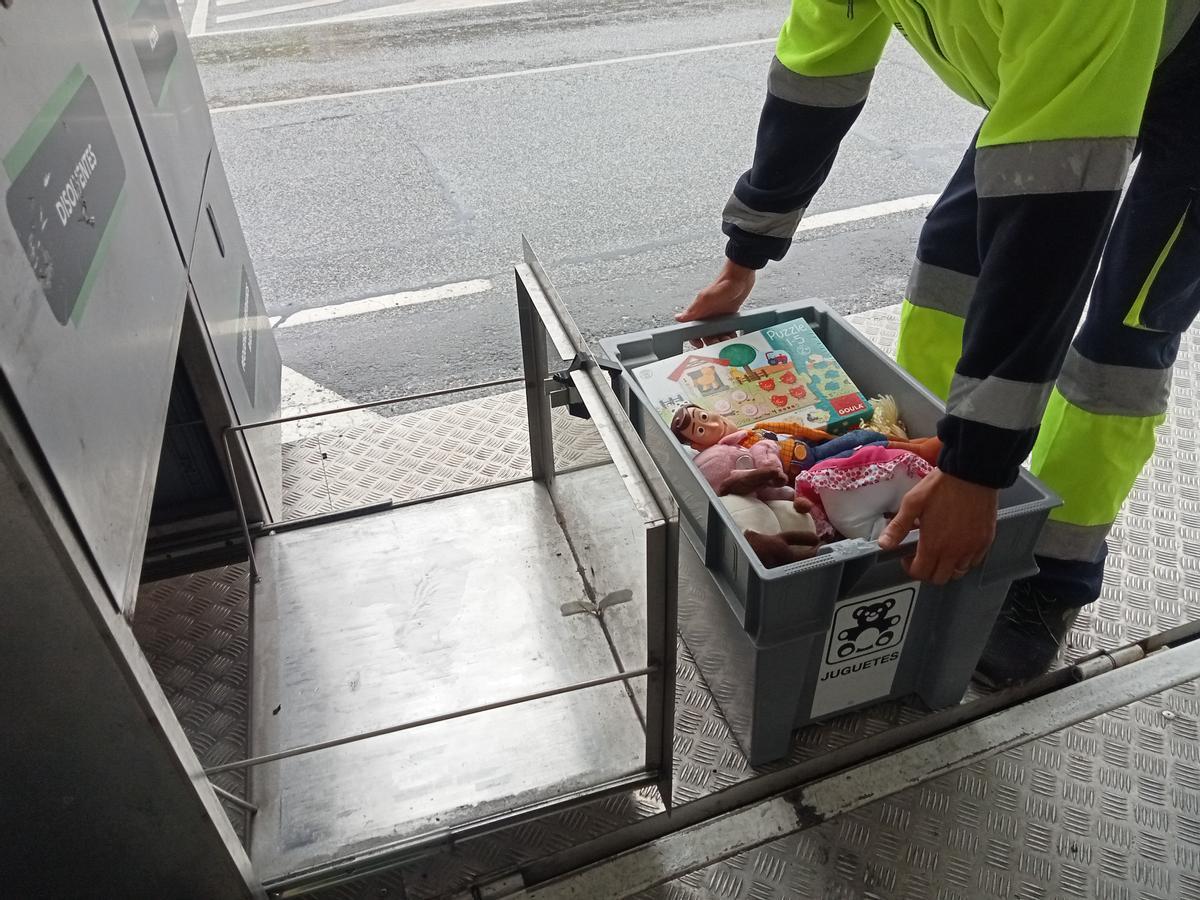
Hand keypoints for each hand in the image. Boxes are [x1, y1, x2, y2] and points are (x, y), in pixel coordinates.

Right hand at [676, 260, 755, 345]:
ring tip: (727, 340)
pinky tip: (734, 336)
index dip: (695, 339)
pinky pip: (727, 330)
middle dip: (711, 341)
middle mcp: (707, 315)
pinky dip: (730, 335)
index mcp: (699, 311)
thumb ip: (693, 310)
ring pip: (717, 334)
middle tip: (718, 343)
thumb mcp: (706, 298)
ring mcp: (718, 316)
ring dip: (722, 339)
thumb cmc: (723, 283)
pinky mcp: (728, 316)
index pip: (692, 330)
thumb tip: (679, 318)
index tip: (700, 344)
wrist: (741, 277)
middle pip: (705, 335)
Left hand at [877, 469, 997, 584]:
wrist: (972, 473)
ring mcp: (972, 547)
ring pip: (959, 572)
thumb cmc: (943, 485)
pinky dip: (965, 559)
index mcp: (934, 544)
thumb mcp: (912, 503)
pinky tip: (958, 545)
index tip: (908, 557)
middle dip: (928, 571)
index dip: (910, 568)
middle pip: (940, 578)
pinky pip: (974, 561)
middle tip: (922, 557)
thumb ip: (898, 526)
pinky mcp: (985, 540)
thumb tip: (884, 543)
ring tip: (940, 551)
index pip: (920, 572)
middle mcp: (954, 551)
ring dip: (947, 567)